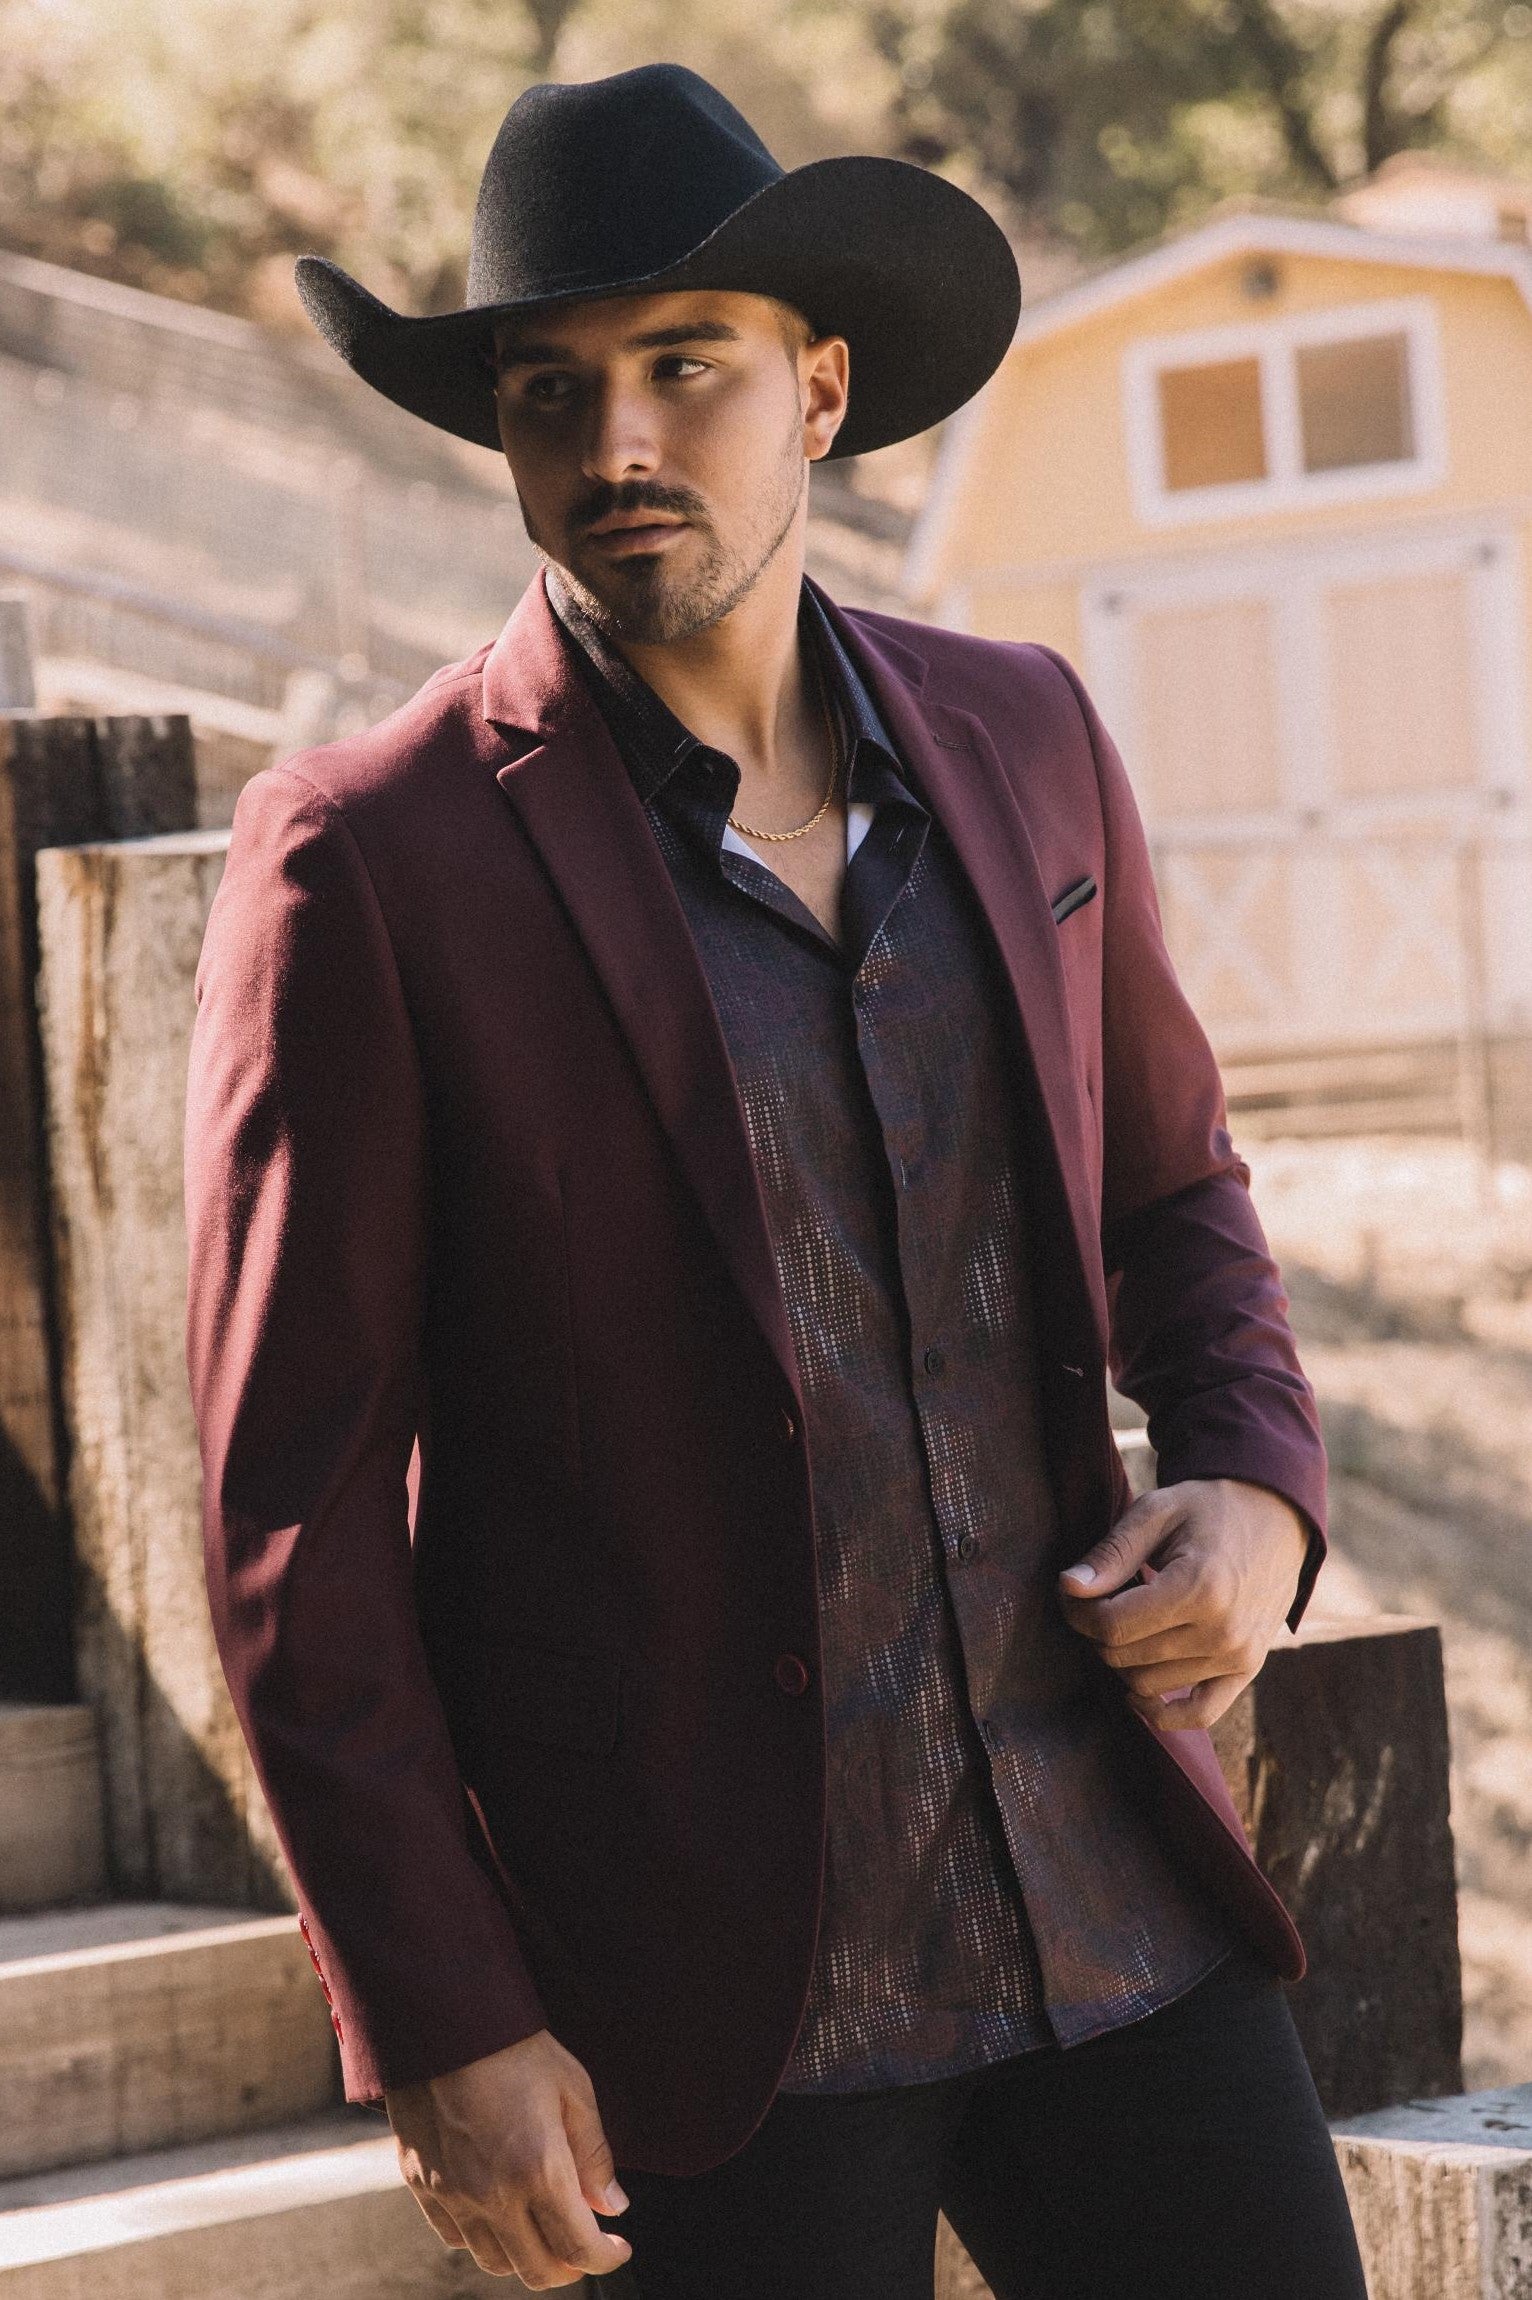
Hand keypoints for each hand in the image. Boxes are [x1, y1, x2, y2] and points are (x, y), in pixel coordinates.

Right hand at [385, 2029, 631, 2286]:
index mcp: (538, 2170)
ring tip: (544, 2228)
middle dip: (570, 2265)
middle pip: (538, 2270)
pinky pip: (458, 2240)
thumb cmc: (515, 2047)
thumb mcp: (573, 2089)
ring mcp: (453, 2196)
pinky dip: (486, 2241)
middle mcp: (493, 2195)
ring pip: (496, 2263)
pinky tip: (501, 2214)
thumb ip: (594, 2154)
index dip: (606, 2257)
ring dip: (528, 2257)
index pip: (578, 2248)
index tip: (618, 2247)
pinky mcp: (422, 2187)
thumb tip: (613, 2206)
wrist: (442, 2020)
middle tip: (586, 2243)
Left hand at [1057, 1478, 1310, 1731]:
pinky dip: (1162, 1713)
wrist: (1276, 1519)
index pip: (1112, 1625)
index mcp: (1199, 1587)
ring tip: (1130, 1620)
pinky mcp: (1247, 1670)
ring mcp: (1238, 1656)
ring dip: (1124, 1659)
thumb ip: (1112, 1553)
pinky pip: (1199, 1715)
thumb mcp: (1157, 1511)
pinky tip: (1139, 1692)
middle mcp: (1222, 1631)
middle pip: (1125, 1657)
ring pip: (1148, 1685)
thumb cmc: (1209, 1510)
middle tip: (1096, 1601)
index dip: (1078, 1611)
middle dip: (1096, 1631)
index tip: (1074, 1591)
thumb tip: (1068, 1587)